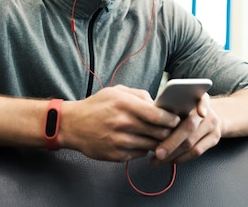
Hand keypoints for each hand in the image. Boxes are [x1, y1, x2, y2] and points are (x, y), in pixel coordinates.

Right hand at [60, 85, 179, 161]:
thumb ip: (139, 95)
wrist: (73, 125)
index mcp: (125, 105)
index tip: (175, 119)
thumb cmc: (96, 106)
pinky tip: (140, 141)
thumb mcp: (116, 91)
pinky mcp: (117, 156)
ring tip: (157, 135)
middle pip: (159, 132)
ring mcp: (120, 141)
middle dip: (168, 131)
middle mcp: (124, 124)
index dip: (171, 119)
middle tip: (170, 129)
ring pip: (152, 145)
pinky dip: (145, 148)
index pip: (158, 115)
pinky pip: (141, 153)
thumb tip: (159, 104)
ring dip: (158, 141)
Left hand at [151, 93, 220, 164]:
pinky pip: (197, 152)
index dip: (203, 106)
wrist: (206, 114)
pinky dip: (181, 158)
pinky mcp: (214, 138)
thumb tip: (153, 117)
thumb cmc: (185, 108)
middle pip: (190, 127)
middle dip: (172, 142)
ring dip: (173, 155)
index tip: (201, 113)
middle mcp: (209, 111)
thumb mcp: (179, 102)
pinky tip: (169, 161)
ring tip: (158, 160)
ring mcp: (213, 125)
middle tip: (157, 153)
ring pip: (192, 143)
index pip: (203, 99)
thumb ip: (170, 107)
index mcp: (199, 97)